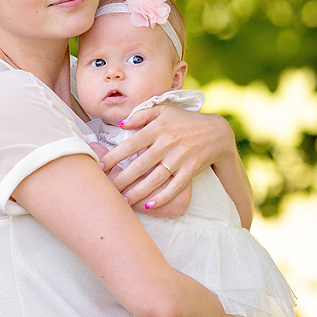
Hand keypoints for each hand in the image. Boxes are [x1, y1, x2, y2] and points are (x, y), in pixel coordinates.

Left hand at [100, 105, 238, 210]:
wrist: (216, 132)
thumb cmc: (184, 121)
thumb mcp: (164, 110)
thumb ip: (141, 114)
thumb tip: (121, 123)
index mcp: (158, 128)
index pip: (131, 143)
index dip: (114, 156)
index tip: (100, 166)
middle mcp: (168, 143)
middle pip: (140, 164)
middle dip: (122, 178)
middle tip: (107, 189)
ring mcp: (181, 157)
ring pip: (156, 178)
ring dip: (139, 191)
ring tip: (123, 200)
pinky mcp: (191, 169)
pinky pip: (175, 186)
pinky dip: (162, 197)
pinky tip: (149, 205)